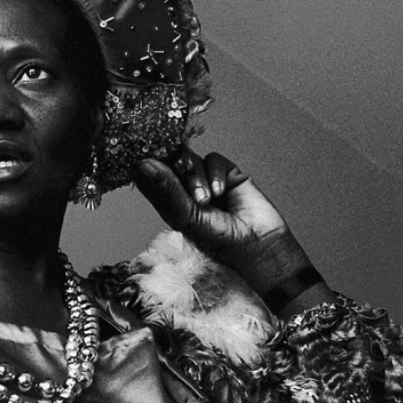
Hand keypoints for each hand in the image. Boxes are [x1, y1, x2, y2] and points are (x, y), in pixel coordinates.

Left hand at [133, 145, 320, 300]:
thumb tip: (143, 164)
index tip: (143, 156)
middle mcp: (185, 190)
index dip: (144, 165)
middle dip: (172, 165)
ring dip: (195, 176)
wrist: (260, 246)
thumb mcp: (187, 217)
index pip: (149, 178)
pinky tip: (221, 192)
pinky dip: (215, 173)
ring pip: (190, 159)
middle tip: (180, 170)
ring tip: (205, 199)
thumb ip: (167, 189)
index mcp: (169, 202)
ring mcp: (206, 180)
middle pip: (168, 162)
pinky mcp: (227, 174)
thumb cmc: (220, 242)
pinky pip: (214, 160)